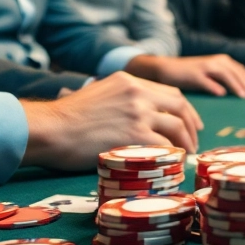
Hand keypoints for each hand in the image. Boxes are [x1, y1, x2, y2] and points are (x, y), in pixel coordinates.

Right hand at [22, 73, 201, 169]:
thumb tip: (130, 114)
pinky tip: (172, 163)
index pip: (169, 93)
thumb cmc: (64, 118)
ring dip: (186, 142)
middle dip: (191, 124)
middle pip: (179, 106)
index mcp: (129, 81)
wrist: (49, 129)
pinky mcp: (136, 135)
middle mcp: (138, 93)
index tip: (189, 122)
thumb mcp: (97, 94)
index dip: (183, 109)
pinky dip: (173, 155)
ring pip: (176, 127)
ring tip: (187, 154)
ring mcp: (139, 113)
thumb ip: (118, 99)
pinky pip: (165, 146)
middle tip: (195, 140)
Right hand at [126, 54, 244, 97]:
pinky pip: (205, 80)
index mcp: (219, 61)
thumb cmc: (188, 75)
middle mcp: (213, 62)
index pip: (239, 70)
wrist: (164, 68)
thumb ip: (221, 80)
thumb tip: (237, 90)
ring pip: (224, 74)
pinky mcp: (192, 75)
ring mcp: (203, 67)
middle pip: (235, 71)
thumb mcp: (207, 74)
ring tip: (243, 96)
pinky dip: (214, 85)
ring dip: (235, 84)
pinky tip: (221, 93)